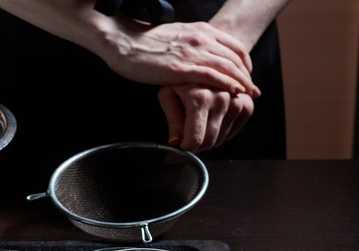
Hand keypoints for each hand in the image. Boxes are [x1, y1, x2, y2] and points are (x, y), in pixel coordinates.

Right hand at [100, 20, 259, 96]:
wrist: (123, 42)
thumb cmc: (142, 43)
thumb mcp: (174, 38)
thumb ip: (189, 44)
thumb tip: (194, 55)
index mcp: (200, 30)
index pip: (233, 45)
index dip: (244, 62)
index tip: (246, 75)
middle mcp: (201, 38)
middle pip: (235, 57)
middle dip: (247, 75)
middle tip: (253, 90)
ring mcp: (192, 52)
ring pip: (228, 67)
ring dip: (243, 82)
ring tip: (250, 95)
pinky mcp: (182, 68)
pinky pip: (212, 76)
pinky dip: (228, 84)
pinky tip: (235, 93)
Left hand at [158, 84, 253, 151]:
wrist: (208, 62)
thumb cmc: (182, 79)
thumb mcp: (168, 95)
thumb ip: (172, 120)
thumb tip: (174, 142)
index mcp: (199, 97)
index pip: (194, 140)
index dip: (184, 149)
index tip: (178, 148)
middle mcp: (222, 99)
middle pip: (208, 142)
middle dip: (195, 146)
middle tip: (185, 138)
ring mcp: (237, 101)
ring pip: (220, 140)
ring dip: (208, 139)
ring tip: (198, 123)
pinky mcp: (247, 104)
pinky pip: (232, 133)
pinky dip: (221, 132)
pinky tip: (212, 120)